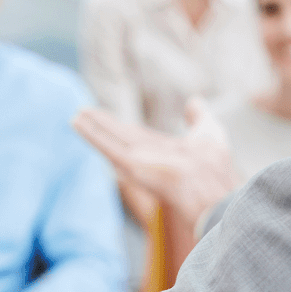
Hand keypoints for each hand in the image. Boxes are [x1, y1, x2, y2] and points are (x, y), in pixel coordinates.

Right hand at [74, 99, 241, 231]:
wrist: (212, 190)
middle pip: (120, 137)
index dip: (122, 127)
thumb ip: (199, 117)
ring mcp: (137, 162)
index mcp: (163, 152)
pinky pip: (106, 145)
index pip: (138, 137)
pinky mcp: (130, 165)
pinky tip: (77, 123)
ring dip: (93, 127)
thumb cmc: (214, 168)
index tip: (106, 117)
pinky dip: (91, 134)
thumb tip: (193, 101)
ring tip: (76, 116)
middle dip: (101, 125)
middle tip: (81, 113)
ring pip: (111, 139)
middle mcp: (147, 158)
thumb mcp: (209, 133)